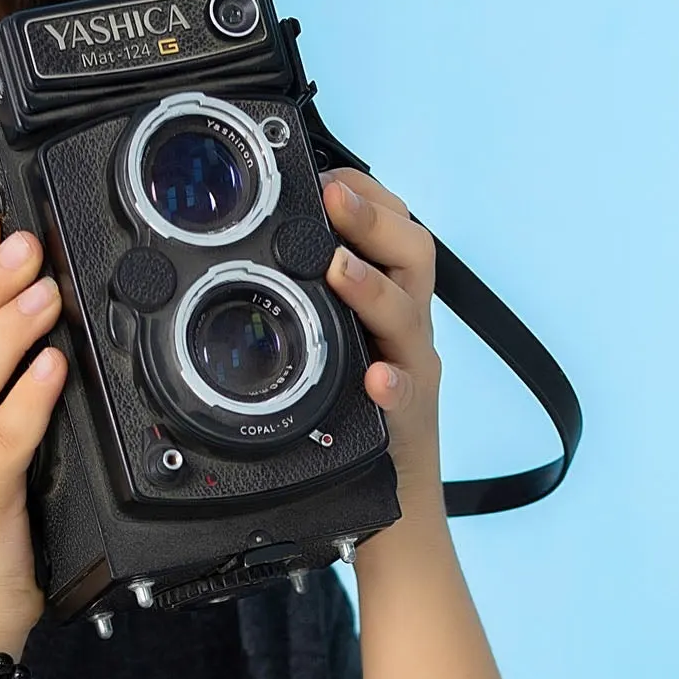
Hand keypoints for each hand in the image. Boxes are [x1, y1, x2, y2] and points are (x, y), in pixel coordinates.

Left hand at [321, 169, 443, 518]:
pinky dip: (392, 384)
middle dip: (372, 220)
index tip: (329, 173)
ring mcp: (412, 373)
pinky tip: (376, 379)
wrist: (395, 505)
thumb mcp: (340, 352)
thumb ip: (318, 307)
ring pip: (407, 315)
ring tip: (339, 269)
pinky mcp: (407, 421)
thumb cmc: (361, 422)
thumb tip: (264, 258)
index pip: (394, 229)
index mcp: (390, 305)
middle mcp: (407, 331)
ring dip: (373, 287)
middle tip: (333, 197)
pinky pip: (404, 398)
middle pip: (413, 256)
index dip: (366, 195)